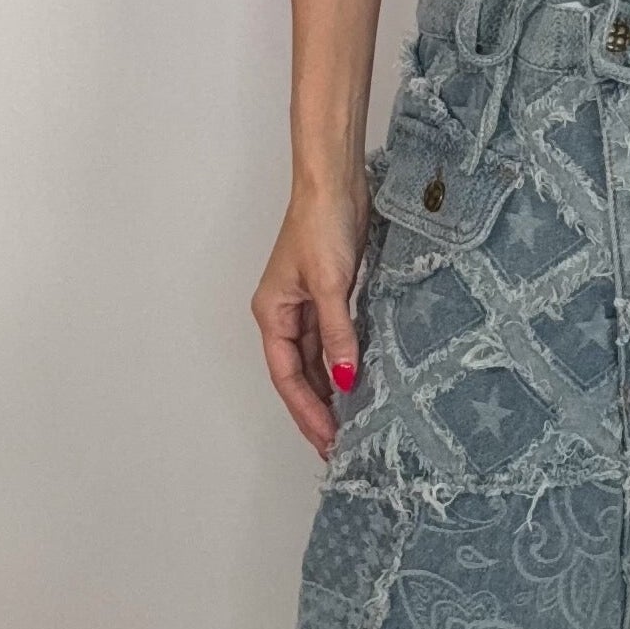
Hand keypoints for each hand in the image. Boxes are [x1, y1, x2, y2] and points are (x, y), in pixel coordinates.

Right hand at [252, 179, 369, 457]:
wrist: (335, 183)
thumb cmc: (320, 224)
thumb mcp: (330, 284)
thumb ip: (337, 334)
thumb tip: (345, 379)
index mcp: (272, 314)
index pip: (286, 376)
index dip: (306, 411)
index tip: (327, 439)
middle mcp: (285, 314)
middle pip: (297, 375)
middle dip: (316, 411)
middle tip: (338, 445)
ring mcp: (307, 305)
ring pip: (315, 361)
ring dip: (329, 391)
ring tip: (349, 424)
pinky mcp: (331, 294)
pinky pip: (333, 340)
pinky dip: (343, 363)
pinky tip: (357, 382)